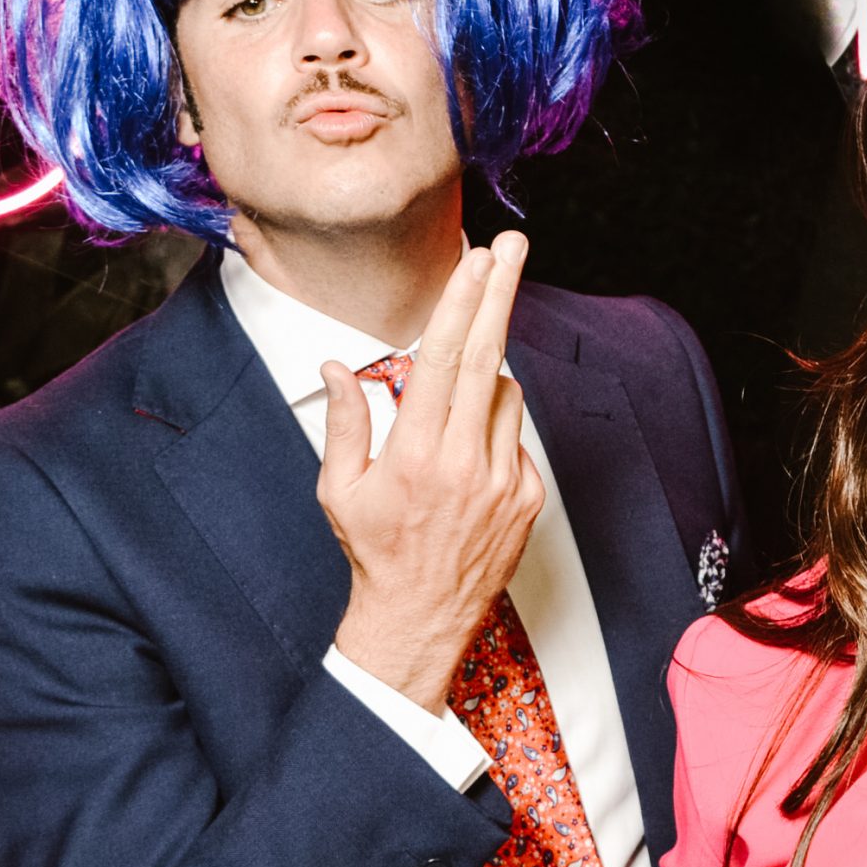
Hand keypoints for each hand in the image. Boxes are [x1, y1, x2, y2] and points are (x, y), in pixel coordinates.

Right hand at [320, 232, 544, 713]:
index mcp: (417, 453)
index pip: (445, 359)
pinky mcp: (528, 496)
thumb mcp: (340, 489)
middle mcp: (467, 461)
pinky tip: (467, 459)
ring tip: (451, 410)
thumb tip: (338, 367)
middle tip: (512, 245)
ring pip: (506, 396)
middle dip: (500, 293)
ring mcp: (505, 479)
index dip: (463, 302)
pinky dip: (495, 430)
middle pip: (490, 355)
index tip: (476, 259)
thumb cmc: (375, 553)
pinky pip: (516, 439)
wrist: (420, 620)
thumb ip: (346, 422)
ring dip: (486, 378)